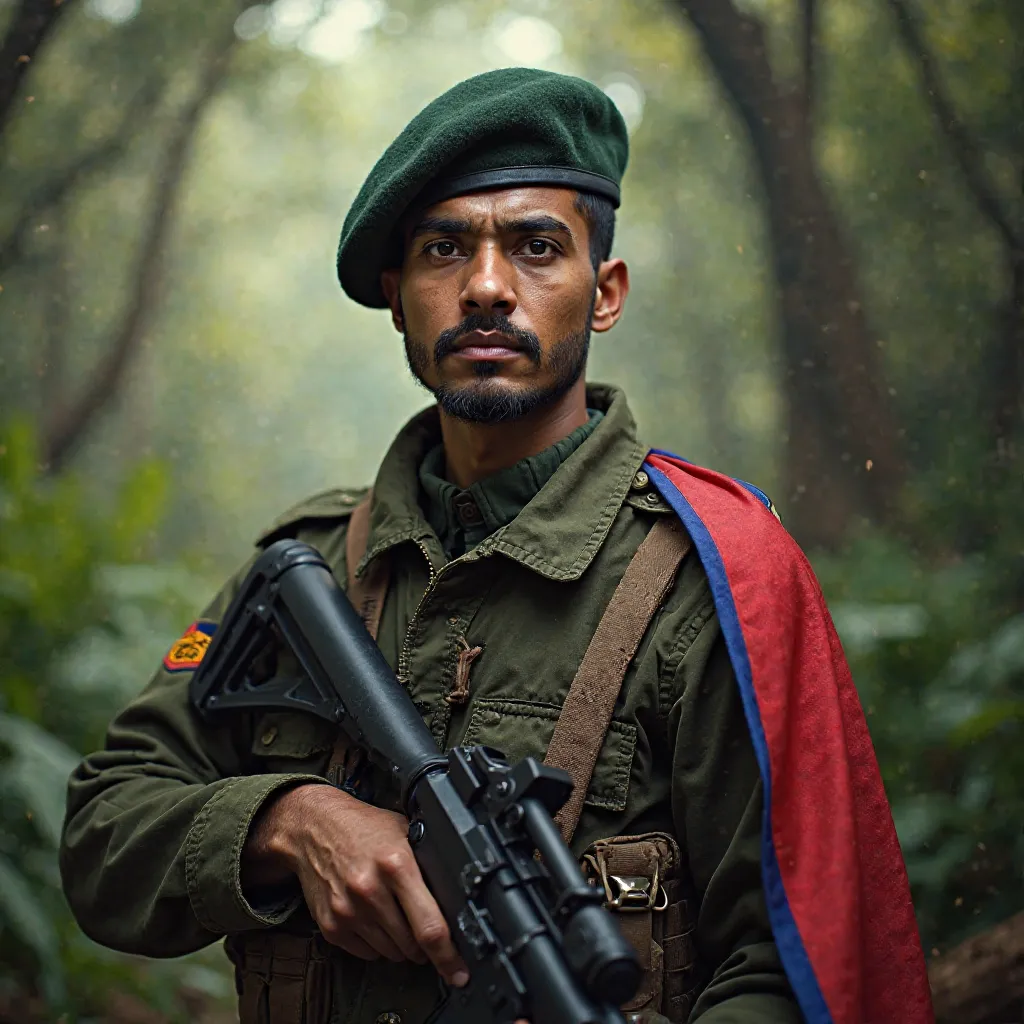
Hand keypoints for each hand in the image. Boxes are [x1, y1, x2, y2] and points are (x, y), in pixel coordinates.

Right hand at [243, 783, 467, 985]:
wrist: (314, 827)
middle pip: (412, 946)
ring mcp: (349, 911)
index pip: (430, 925)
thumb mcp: (405, 832)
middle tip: (422, 925)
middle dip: (425, 945)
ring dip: (401, 945)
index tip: (459, 971)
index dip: (448, 955)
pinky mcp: (332, 925)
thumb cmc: (363, 828)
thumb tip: (457, 897)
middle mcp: (371, 890)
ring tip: (395, 914)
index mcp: (397, 864)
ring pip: (391, 953)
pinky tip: (374, 918)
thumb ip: (427, 863)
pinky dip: (376, 944)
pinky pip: (366, 953)